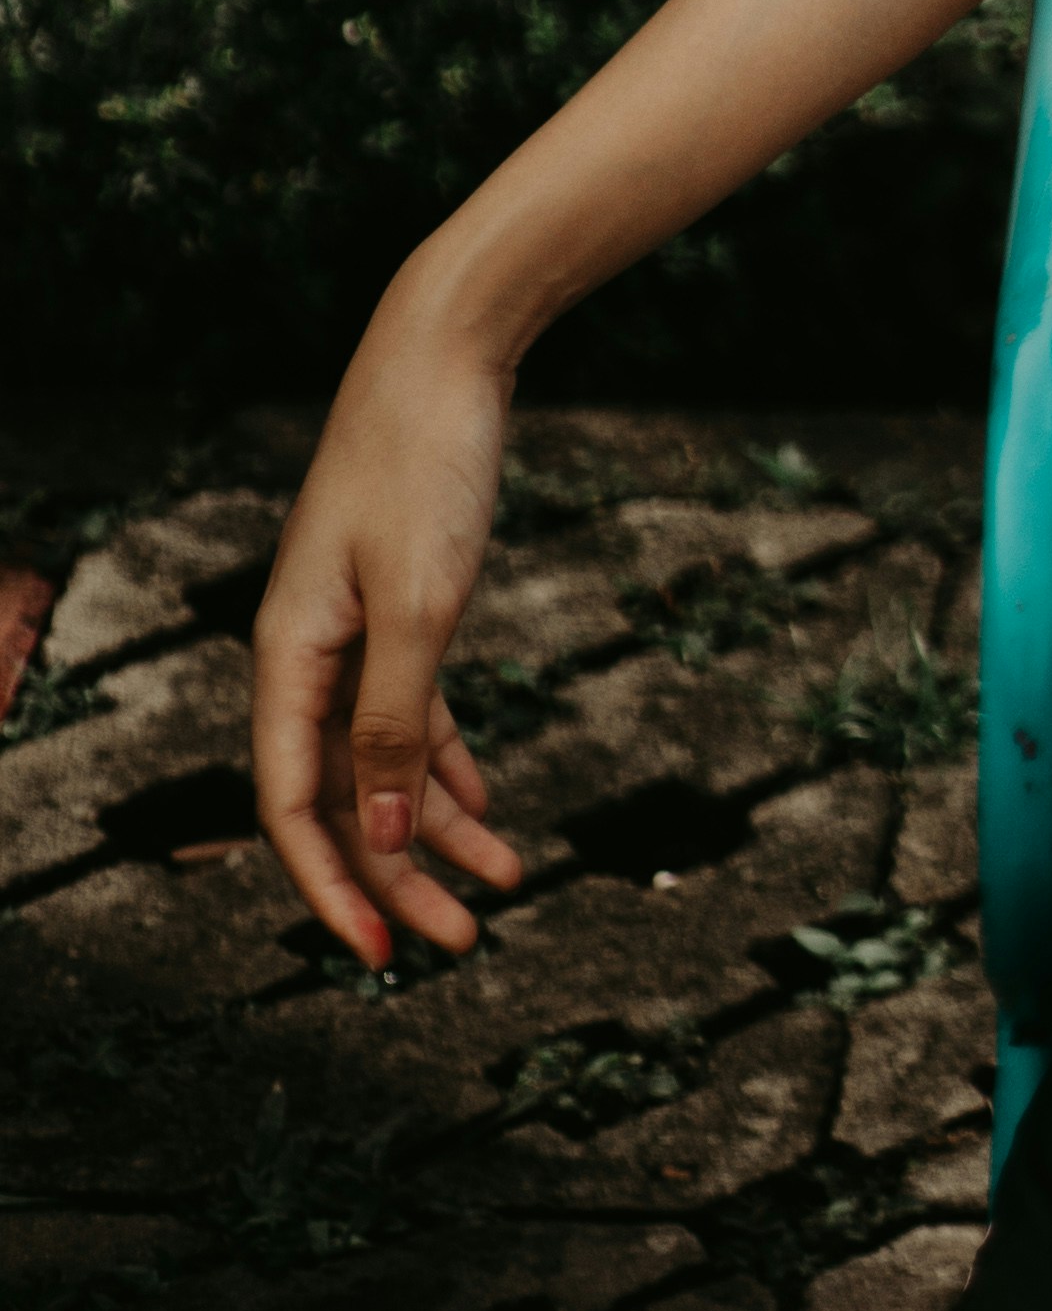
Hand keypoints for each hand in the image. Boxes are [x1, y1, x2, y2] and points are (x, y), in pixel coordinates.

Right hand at [253, 290, 528, 967]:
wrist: (445, 353)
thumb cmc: (424, 467)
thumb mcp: (420, 606)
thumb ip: (395, 722)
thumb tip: (378, 835)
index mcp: (289, 660)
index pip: (295, 805)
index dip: (334, 887)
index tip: (379, 956)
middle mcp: (308, 654)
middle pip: (345, 796)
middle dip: (402, 875)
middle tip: (463, 944)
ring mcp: (352, 629)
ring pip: (386, 758)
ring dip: (438, 826)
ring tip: (503, 886)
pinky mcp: (399, 603)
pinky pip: (414, 710)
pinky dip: (448, 760)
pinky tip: (485, 807)